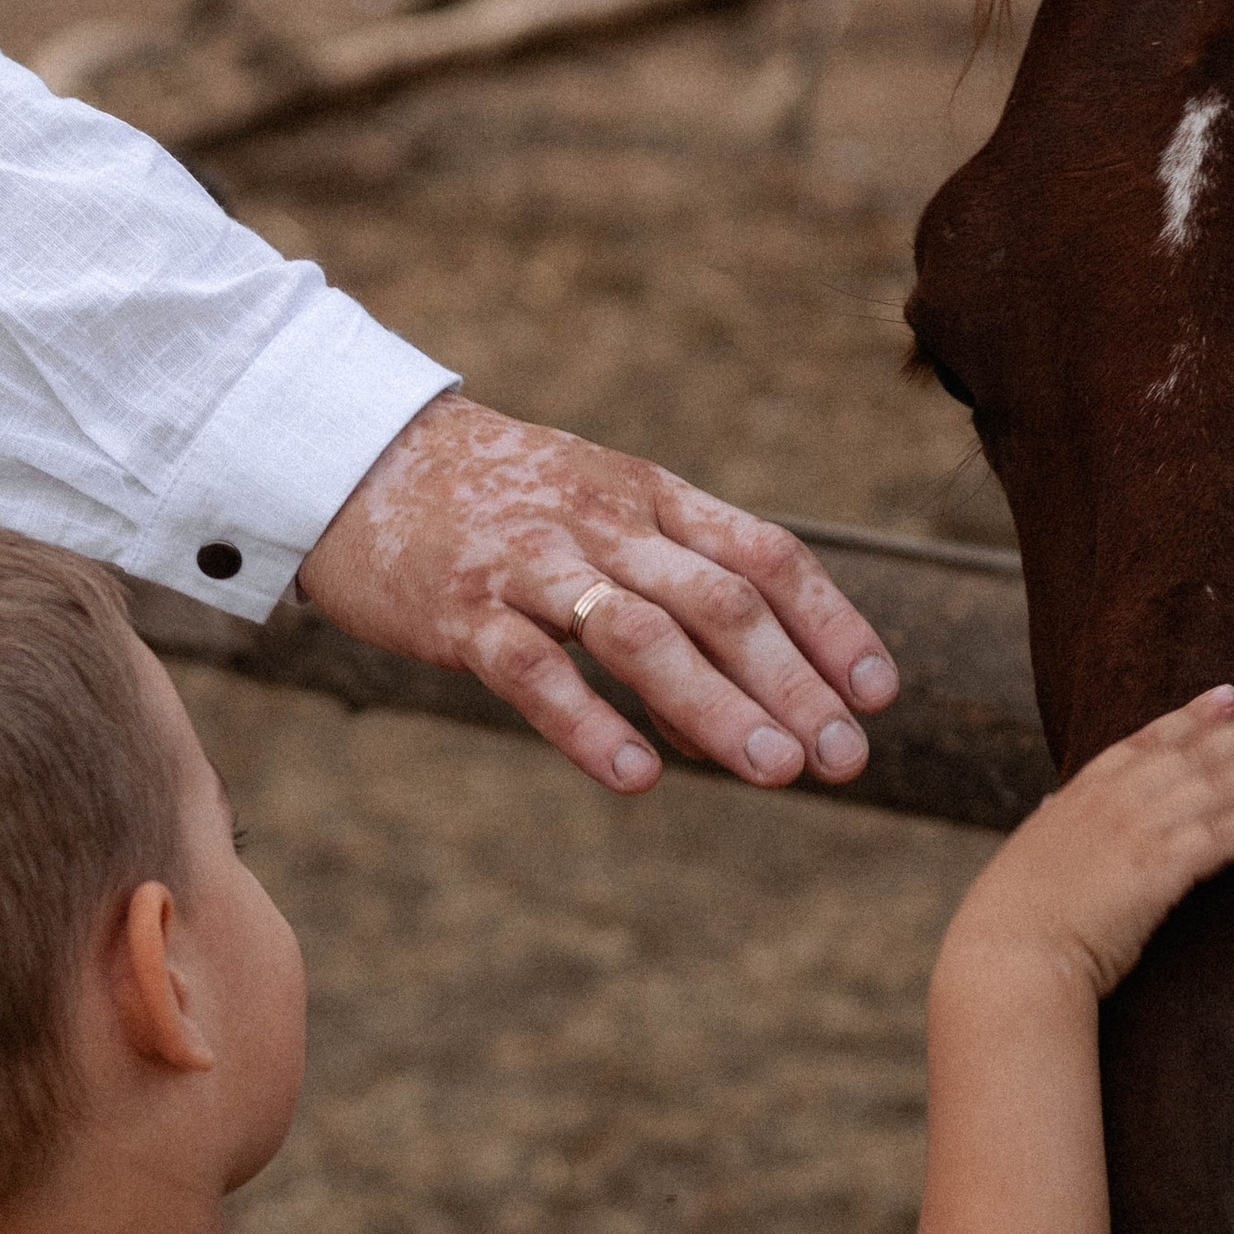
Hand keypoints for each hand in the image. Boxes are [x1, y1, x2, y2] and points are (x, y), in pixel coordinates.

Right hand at [297, 396, 897, 796]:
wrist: (355, 457)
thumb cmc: (492, 503)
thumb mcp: (597, 511)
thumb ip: (670, 587)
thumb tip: (746, 700)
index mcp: (650, 497)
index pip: (766, 554)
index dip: (831, 624)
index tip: (877, 694)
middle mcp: (603, 524)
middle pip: (720, 600)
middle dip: (793, 682)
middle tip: (844, 760)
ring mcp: (530, 565)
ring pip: (639, 633)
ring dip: (715, 705)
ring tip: (772, 771)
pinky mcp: (459, 611)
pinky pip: (533, 672)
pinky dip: (589, 724)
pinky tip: (639, 776)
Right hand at [947, 685, 1233, 1003]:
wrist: (1008, 954)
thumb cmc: (1013, 914)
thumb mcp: (1029, 853)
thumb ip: (1053, 824)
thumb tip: (1050, 807)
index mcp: (1081, 795)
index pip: (1146, 742)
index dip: (1191, 717)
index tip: (1228, 695)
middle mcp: (1112, 804)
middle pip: (1194, 756)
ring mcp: (1134, 834)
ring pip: (1214, 791)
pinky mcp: (1156, 872)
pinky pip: (1217, 840)